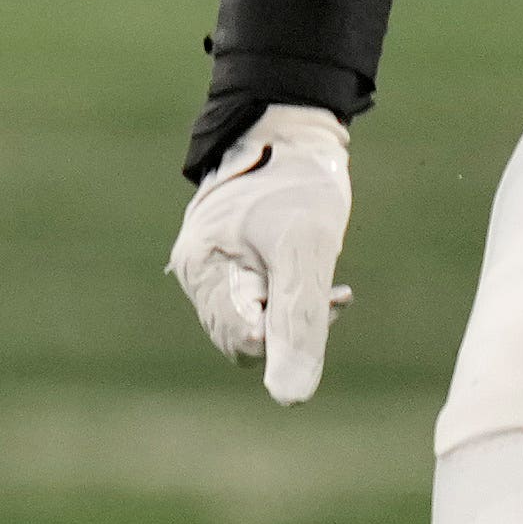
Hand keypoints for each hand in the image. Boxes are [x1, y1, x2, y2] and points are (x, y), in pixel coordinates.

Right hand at [170, 102, 353, 404]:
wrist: (290, 124)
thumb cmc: (298, 184)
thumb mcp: (307, 253)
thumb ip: (298, 324)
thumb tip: (289, 399)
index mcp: (202, 270)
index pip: (243, 342)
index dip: (287, 331)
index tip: (325, 297)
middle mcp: (195, 272)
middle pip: (243, 337)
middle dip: (289, 320)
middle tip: (328, 288)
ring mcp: (207, 264)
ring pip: (251, 319)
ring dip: (291, 309)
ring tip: (325, 279)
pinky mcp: (225, 256)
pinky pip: (252, 298)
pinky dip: (286, 294)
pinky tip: (315, 275)